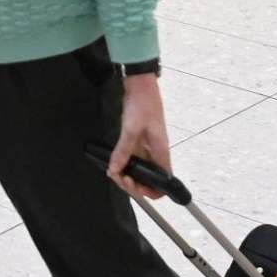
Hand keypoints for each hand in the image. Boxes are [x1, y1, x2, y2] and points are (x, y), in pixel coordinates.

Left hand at [107, 72, 171, 200]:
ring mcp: (147, 149)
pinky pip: (132, 160)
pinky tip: (114, 164)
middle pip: (148, 181)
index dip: (150, 191)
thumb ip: (123, 150)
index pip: (163, 183)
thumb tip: (115, 169)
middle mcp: (156, 154)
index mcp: (161, 152)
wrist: (141, 85)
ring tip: (113, 172)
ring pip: (139, 172)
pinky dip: (123, 165)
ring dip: (126, 175)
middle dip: (133, 184)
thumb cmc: (143, 104)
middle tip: (118, 177)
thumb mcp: (132, 128)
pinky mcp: (139, 143)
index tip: (134, 186)